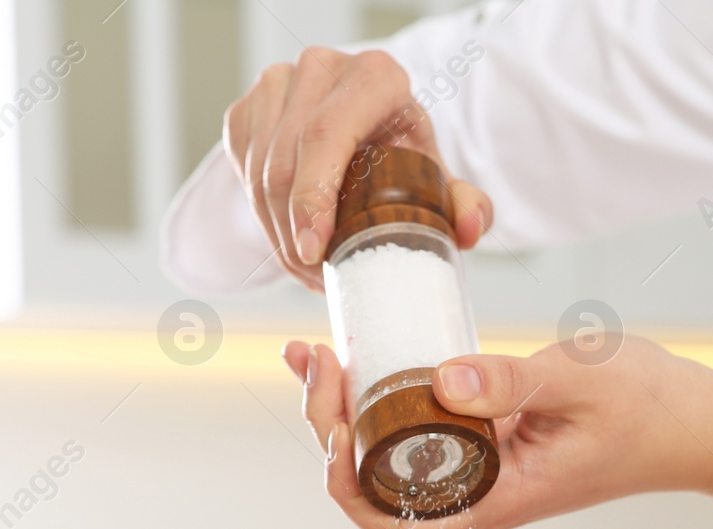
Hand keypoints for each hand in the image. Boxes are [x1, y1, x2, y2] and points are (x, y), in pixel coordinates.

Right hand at [222, 47, 491, 290]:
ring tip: (307, 269)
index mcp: (375, 76)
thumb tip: (469, 230)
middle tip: (315, 276)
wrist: (366, 128)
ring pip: (259, 171)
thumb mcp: (438, 179)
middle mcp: (322, 68)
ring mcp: (278, 83)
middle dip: (293, 231)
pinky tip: (288, 242)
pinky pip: (243, 172)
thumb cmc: (403, 156)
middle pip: (286, 160)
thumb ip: (465, 205)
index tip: (313, 250)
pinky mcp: (249, 107)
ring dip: (276, 232)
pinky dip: (261, 216)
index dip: (312, 196)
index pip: (326, 134)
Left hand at [281, 336, 712, 528]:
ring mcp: (484, 473)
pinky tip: (364, 360)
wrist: (704, 427)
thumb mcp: (581, 381)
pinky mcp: (492, 446)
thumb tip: (440, 380)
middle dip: (328, 429)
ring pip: (387, 463)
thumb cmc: (655, 409)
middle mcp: (479, 495)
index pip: (389, 519)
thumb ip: (510, 381)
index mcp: (494, 497)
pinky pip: (420, 436)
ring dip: (344, 415)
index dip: (342, 476)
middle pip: (371, 490)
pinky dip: (381, 402)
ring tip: (317, 355)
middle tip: (314, 359)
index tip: (334, 413)